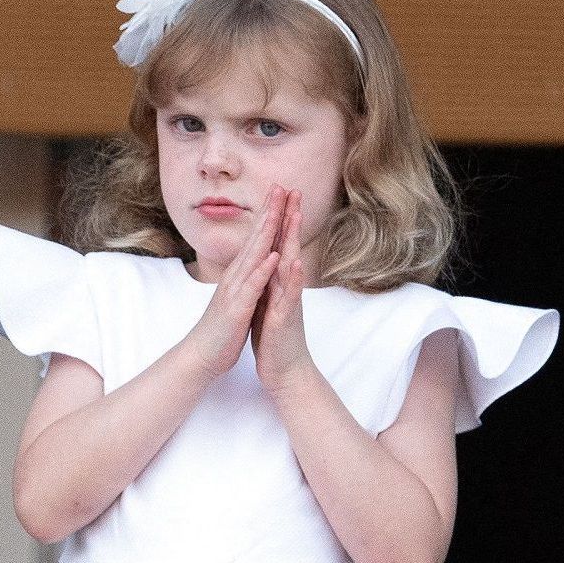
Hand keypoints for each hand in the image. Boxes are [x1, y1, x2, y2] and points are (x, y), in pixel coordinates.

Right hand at [182, 186, 283, 377]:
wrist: (202, 355)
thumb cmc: (222, 328)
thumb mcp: (237, 297)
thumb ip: (246, 278)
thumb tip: (255, 263)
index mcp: (239, 274)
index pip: (256, 238)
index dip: (268, 215)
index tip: (280, 193)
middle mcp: (236, 276)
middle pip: (255, 238)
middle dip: (269, 212)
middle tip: (281, 187)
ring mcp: (235, 291)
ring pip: (253, 256)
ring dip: (266, 233)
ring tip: (278, 211)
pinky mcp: (237, 309)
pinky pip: (252, 287)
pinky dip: (263, 271)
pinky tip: (273, 256)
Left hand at [250, 193, 317, 392]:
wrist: (285, 372)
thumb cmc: (275, 338)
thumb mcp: (269, 303)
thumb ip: (270, 281)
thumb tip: (267, 261)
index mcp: (277, 283)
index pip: (278, 245)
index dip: (279, 220)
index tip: (279, 194)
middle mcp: (286, 287)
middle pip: (288, 246)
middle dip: (290, 218)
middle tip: (294, 190)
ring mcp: (288, 301)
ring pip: (291, 265)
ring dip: (293, 240)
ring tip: (296, 215)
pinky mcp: (286, 318)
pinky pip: (290, 296)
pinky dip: (293, 279)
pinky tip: (295, 262)